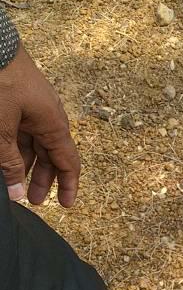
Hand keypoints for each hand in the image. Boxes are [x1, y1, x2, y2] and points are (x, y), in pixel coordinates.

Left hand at [0, 44, 79, 206]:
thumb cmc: (0, 83)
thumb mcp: (2, 131)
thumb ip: (9, 163)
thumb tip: (18, 193)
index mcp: (53, 124)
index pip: (68, 162)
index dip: (68, 186)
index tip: (66, 205)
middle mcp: (48, 117)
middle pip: (50, 155)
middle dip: (42, 179)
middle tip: (32, 201)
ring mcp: (32, 108)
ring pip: (33, 144)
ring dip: (25, 165)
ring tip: (12, 182)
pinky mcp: (17, 101)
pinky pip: (21, 131)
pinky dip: (14, 148)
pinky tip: (4, 158)